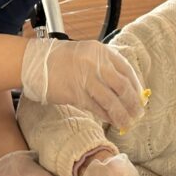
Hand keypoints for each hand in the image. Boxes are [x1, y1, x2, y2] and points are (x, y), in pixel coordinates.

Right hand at [20, 38, 143, 131]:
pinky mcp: (75, 92)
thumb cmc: (60, 60)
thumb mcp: (87, 55)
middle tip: (138, 114)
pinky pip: (96, 107)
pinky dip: (106, 116)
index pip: (126, 71)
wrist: (35, 63)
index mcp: (101, 51)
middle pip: (122, 87)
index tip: (140, 99)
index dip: (136, 87)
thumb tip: (125, 89)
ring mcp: (85, 78)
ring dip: (121, 114)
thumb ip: (105, 67)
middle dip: (132, 103)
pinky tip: (110, 121)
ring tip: (126, 123)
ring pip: (111, 100)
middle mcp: (95, 63)